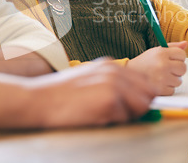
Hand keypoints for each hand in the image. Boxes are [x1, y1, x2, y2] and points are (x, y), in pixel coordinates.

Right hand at [28, 61, 155, 126]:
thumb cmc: (59, 94)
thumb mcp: (88, 79)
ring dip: (127, 116)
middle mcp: (114, 71)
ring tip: (103, 114)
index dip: (142, 97)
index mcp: (109, 65)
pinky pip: (126, 118)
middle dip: (139, 107)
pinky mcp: (109, 100)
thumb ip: (111, 84)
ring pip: (141, 106)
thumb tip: (135, 100)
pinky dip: (114, 122)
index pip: (144, 81)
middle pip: (148, 93)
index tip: (136, 108)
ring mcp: (113, 84)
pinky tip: (94, 116)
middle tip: (119, 115)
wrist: (38, 100)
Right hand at [127, 41, 186, 95]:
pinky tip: (158, 84)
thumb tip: (186, 43)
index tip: (172, 59)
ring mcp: (161, 78)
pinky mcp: (160, 89)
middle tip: (168, 69)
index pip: (182, 54)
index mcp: (161, 53)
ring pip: (179, 81)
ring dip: (172, 80)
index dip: (179, 58)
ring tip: (161, 76)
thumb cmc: (145, 62)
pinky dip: (167, 89)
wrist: (129, 75)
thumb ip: (172, 47)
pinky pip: (172, 90)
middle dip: (177, 70)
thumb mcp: (156, 51)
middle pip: (183, 68)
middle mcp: (162, 64)